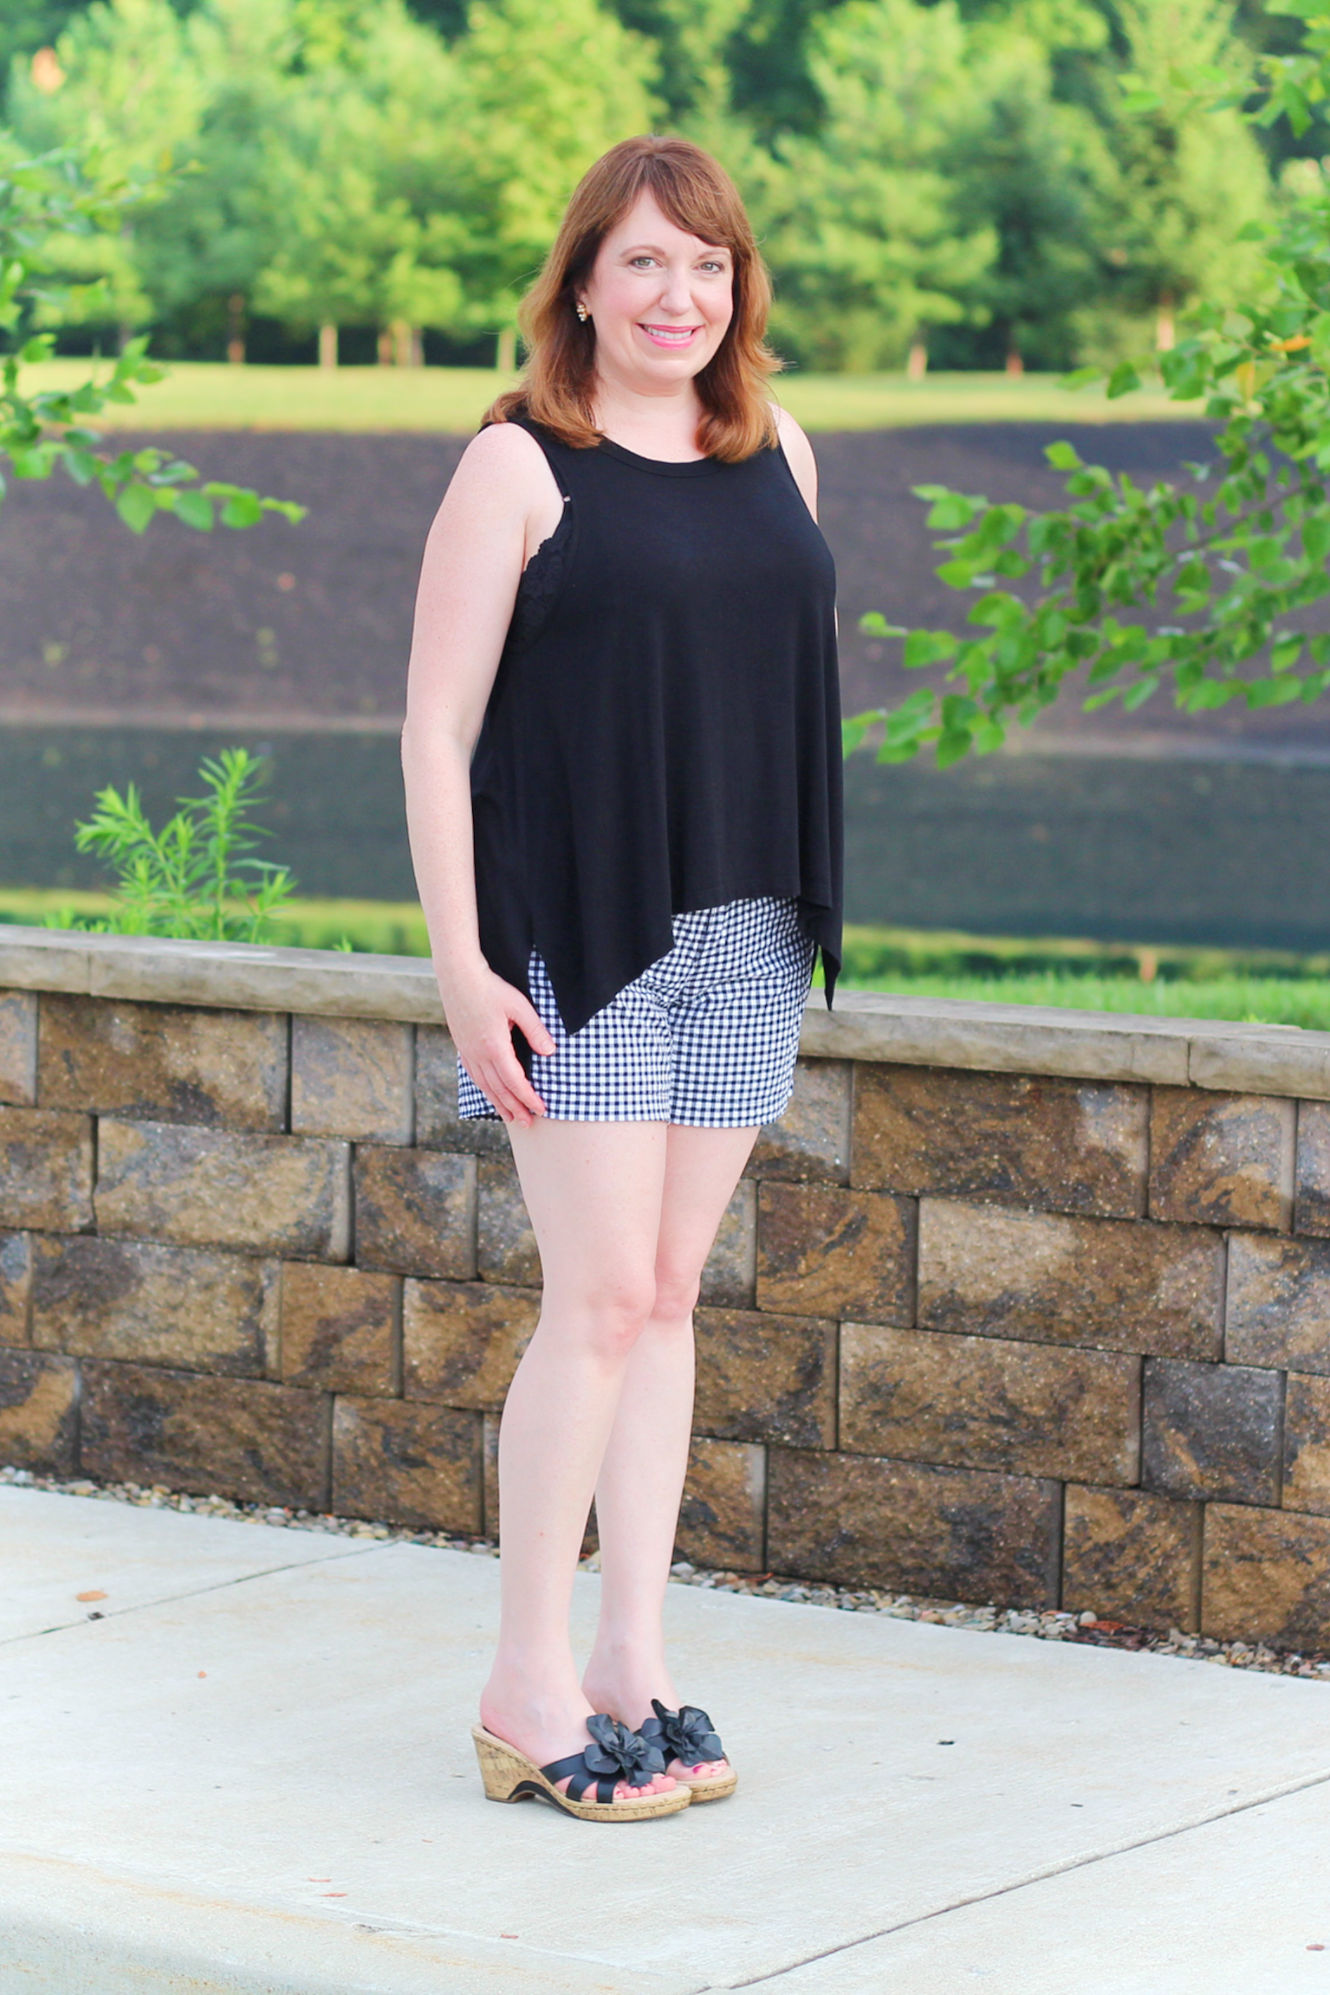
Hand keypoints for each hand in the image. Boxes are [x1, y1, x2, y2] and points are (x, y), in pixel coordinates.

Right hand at [442, 964, 555, 1125]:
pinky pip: (474, 1075)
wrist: (458, 976)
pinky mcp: (462, 1046)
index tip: (541, 1109)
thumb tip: (549, 1053)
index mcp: (494, 1047)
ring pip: (485, 1086)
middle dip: (516, 1108)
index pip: (514, 1082)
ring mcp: (468, 1052)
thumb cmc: (491, 988)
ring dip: (499, 1103)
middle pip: (499, 1090)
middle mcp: (479, 1054)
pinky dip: (485, 1089)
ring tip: (510, 1117)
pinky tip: (490, 1094)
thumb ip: (536, 1031)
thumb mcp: (520, 1006)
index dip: (528, 1098)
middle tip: (528, 1123)